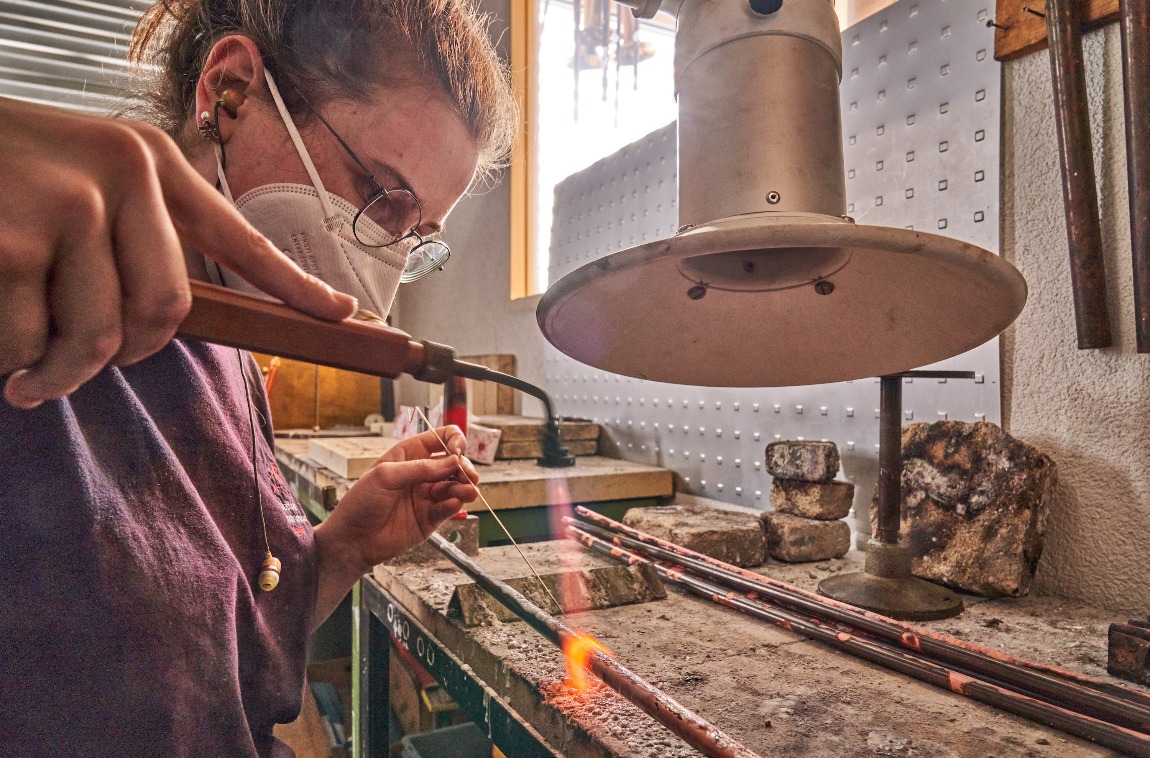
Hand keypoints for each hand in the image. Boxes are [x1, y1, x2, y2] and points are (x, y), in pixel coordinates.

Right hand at [0, 96, 356, 408]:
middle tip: (78, 364)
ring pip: (102, 337)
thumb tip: (177, 320)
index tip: (343, 316)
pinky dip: (10, 359)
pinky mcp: (11, 240)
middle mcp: (123, 175)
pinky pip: (32, 342)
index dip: (294, 285)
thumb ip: (134, 239)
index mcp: (149, 162)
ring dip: (59, 369)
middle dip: (127, 356)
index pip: (240, 237)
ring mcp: (68, 204)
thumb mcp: (80, 184)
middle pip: (169, 313)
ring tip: (26, 363)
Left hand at [314, 426, 479, 577]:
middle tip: (469, 476)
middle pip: (454, 463)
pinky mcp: (430, 518)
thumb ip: (420, 468)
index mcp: (409, 455)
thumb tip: (452, 461)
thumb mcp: (385, 476)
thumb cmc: (361, 503)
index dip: (454, 441)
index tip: (458, 452)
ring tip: (470, 492)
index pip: (440, 438)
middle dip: (464, 467)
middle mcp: (421, 473)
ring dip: (465, 487)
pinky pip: (449, 508)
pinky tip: (455, 504)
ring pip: (455, 486)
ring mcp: (427, 495)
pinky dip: (455, 505)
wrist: (352, 540)